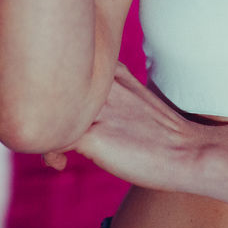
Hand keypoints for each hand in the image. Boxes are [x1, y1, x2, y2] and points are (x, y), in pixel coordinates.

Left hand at [43, 63, 205, 191]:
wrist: (189, 153)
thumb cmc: (162, 133)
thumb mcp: (135, 98)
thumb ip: (110, 92)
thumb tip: (81, 104)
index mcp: (112, 69)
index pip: (66, 62)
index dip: (51, 86)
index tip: (54, 111)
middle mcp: (100, 82)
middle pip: (48, 79)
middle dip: (38, 106)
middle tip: (42, 130)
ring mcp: (95, 108)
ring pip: (45, 108)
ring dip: (41, 131)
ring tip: (53, 152)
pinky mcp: (92, 136)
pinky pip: (51, 139)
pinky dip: (49, 152)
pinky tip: (60, 164)